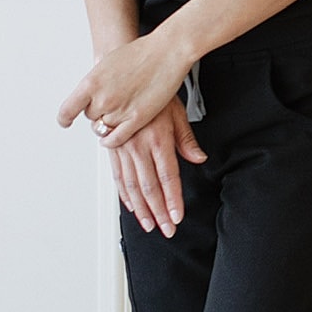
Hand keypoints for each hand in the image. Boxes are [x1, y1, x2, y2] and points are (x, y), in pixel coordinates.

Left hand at [58, 32, 196, 148]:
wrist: (167, 51)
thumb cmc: (142, 53)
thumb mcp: (107, 64)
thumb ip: (96, 82)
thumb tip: (92, 93)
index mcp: (91, 83)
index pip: (67, 110)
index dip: (65, 118)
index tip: (65, 122)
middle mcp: (102, 99)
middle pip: (90, 116)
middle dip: (99, 112)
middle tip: (111, 102)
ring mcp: (119, 111)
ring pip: (104, 127)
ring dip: (110, 122)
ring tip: (122, 108)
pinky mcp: (137, 120)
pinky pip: (116, 138)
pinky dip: (112, 140)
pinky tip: (112, 138)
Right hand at [108, 101, 206, 235]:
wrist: (123, 82)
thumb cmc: (153, 94)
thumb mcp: (176, 111)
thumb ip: (186, 139)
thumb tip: (199, 158)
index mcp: (157, 140)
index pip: (168, 177)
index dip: (172, 200)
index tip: (177, 217)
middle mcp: (138, 148)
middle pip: (150, 188)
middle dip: (159, 212)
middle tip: (166, 229)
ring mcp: (123, 150)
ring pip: (132, 187)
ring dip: (141, 209)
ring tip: (149, 225)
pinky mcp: (112, 150)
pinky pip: (118, 177)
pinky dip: (125, 195)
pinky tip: (132, 207)